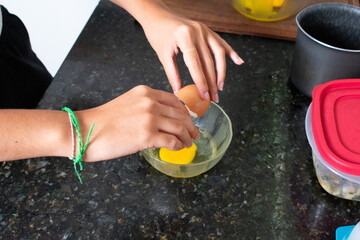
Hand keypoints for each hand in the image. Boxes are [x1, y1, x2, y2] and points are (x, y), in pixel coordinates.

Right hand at [76, 85, 199, 161]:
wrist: (85, 130)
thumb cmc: (102, 121)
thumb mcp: (127, 104)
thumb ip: (146, 108)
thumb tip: (162, 122)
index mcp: (145, 92)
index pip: (174, 100)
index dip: (185, 112)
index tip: (189, 120)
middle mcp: (150, 102)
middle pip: (180, 114)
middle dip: (190, 126)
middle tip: (195, 135)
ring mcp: (150, 118)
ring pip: (179, 128)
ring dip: (187, 137)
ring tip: (188, 143)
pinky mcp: (148, 135)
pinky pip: (171, 141)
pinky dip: (178, 146)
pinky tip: (178, 148)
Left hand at [140, 3, 243, 101]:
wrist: (158, 15)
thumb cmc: (158, 34)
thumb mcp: (163, 55)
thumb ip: (172, 74)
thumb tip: (178, 92)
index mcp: (185, 37)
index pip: (196, 64)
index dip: (201, 82)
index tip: (204, 96)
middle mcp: (198, 32)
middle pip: (209, 62)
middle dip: (212, 82)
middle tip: (213, 98)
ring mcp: (205, 30)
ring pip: (219, 54)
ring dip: (221, 72)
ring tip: (220, 87)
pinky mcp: (208, 30)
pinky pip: (221, 43)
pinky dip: (230, 53)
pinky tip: (239, 62)